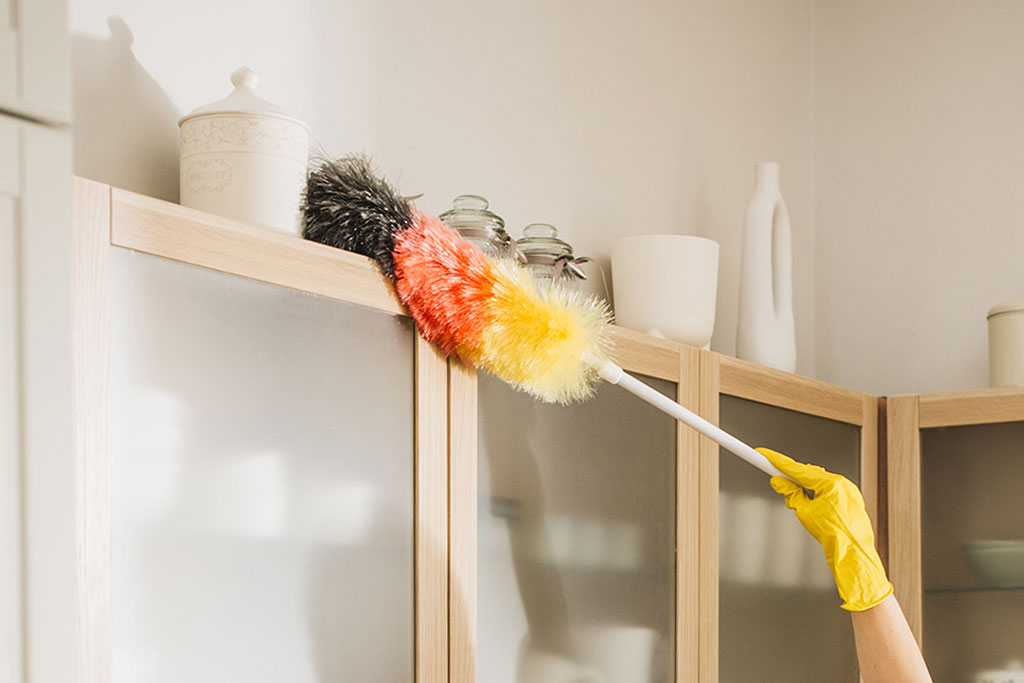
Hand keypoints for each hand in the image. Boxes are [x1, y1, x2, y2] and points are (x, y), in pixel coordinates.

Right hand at [758, 447, 892, 611]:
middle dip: (792, 478)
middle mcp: (843, 483)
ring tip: (799, 505)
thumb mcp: (805, 512)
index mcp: (832, 484)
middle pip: (809, 473)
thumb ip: (791, 494)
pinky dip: (817, 493)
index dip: (777, 461)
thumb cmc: (834, 537)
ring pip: (819, 481)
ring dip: (805, 487)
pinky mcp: (851, 499)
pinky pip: (830, 489)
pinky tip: (812, 506)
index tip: (764, 455)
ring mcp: (849, 491)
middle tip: (777, 482)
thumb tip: (780, 483)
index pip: (798, 469)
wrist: (852, 554)